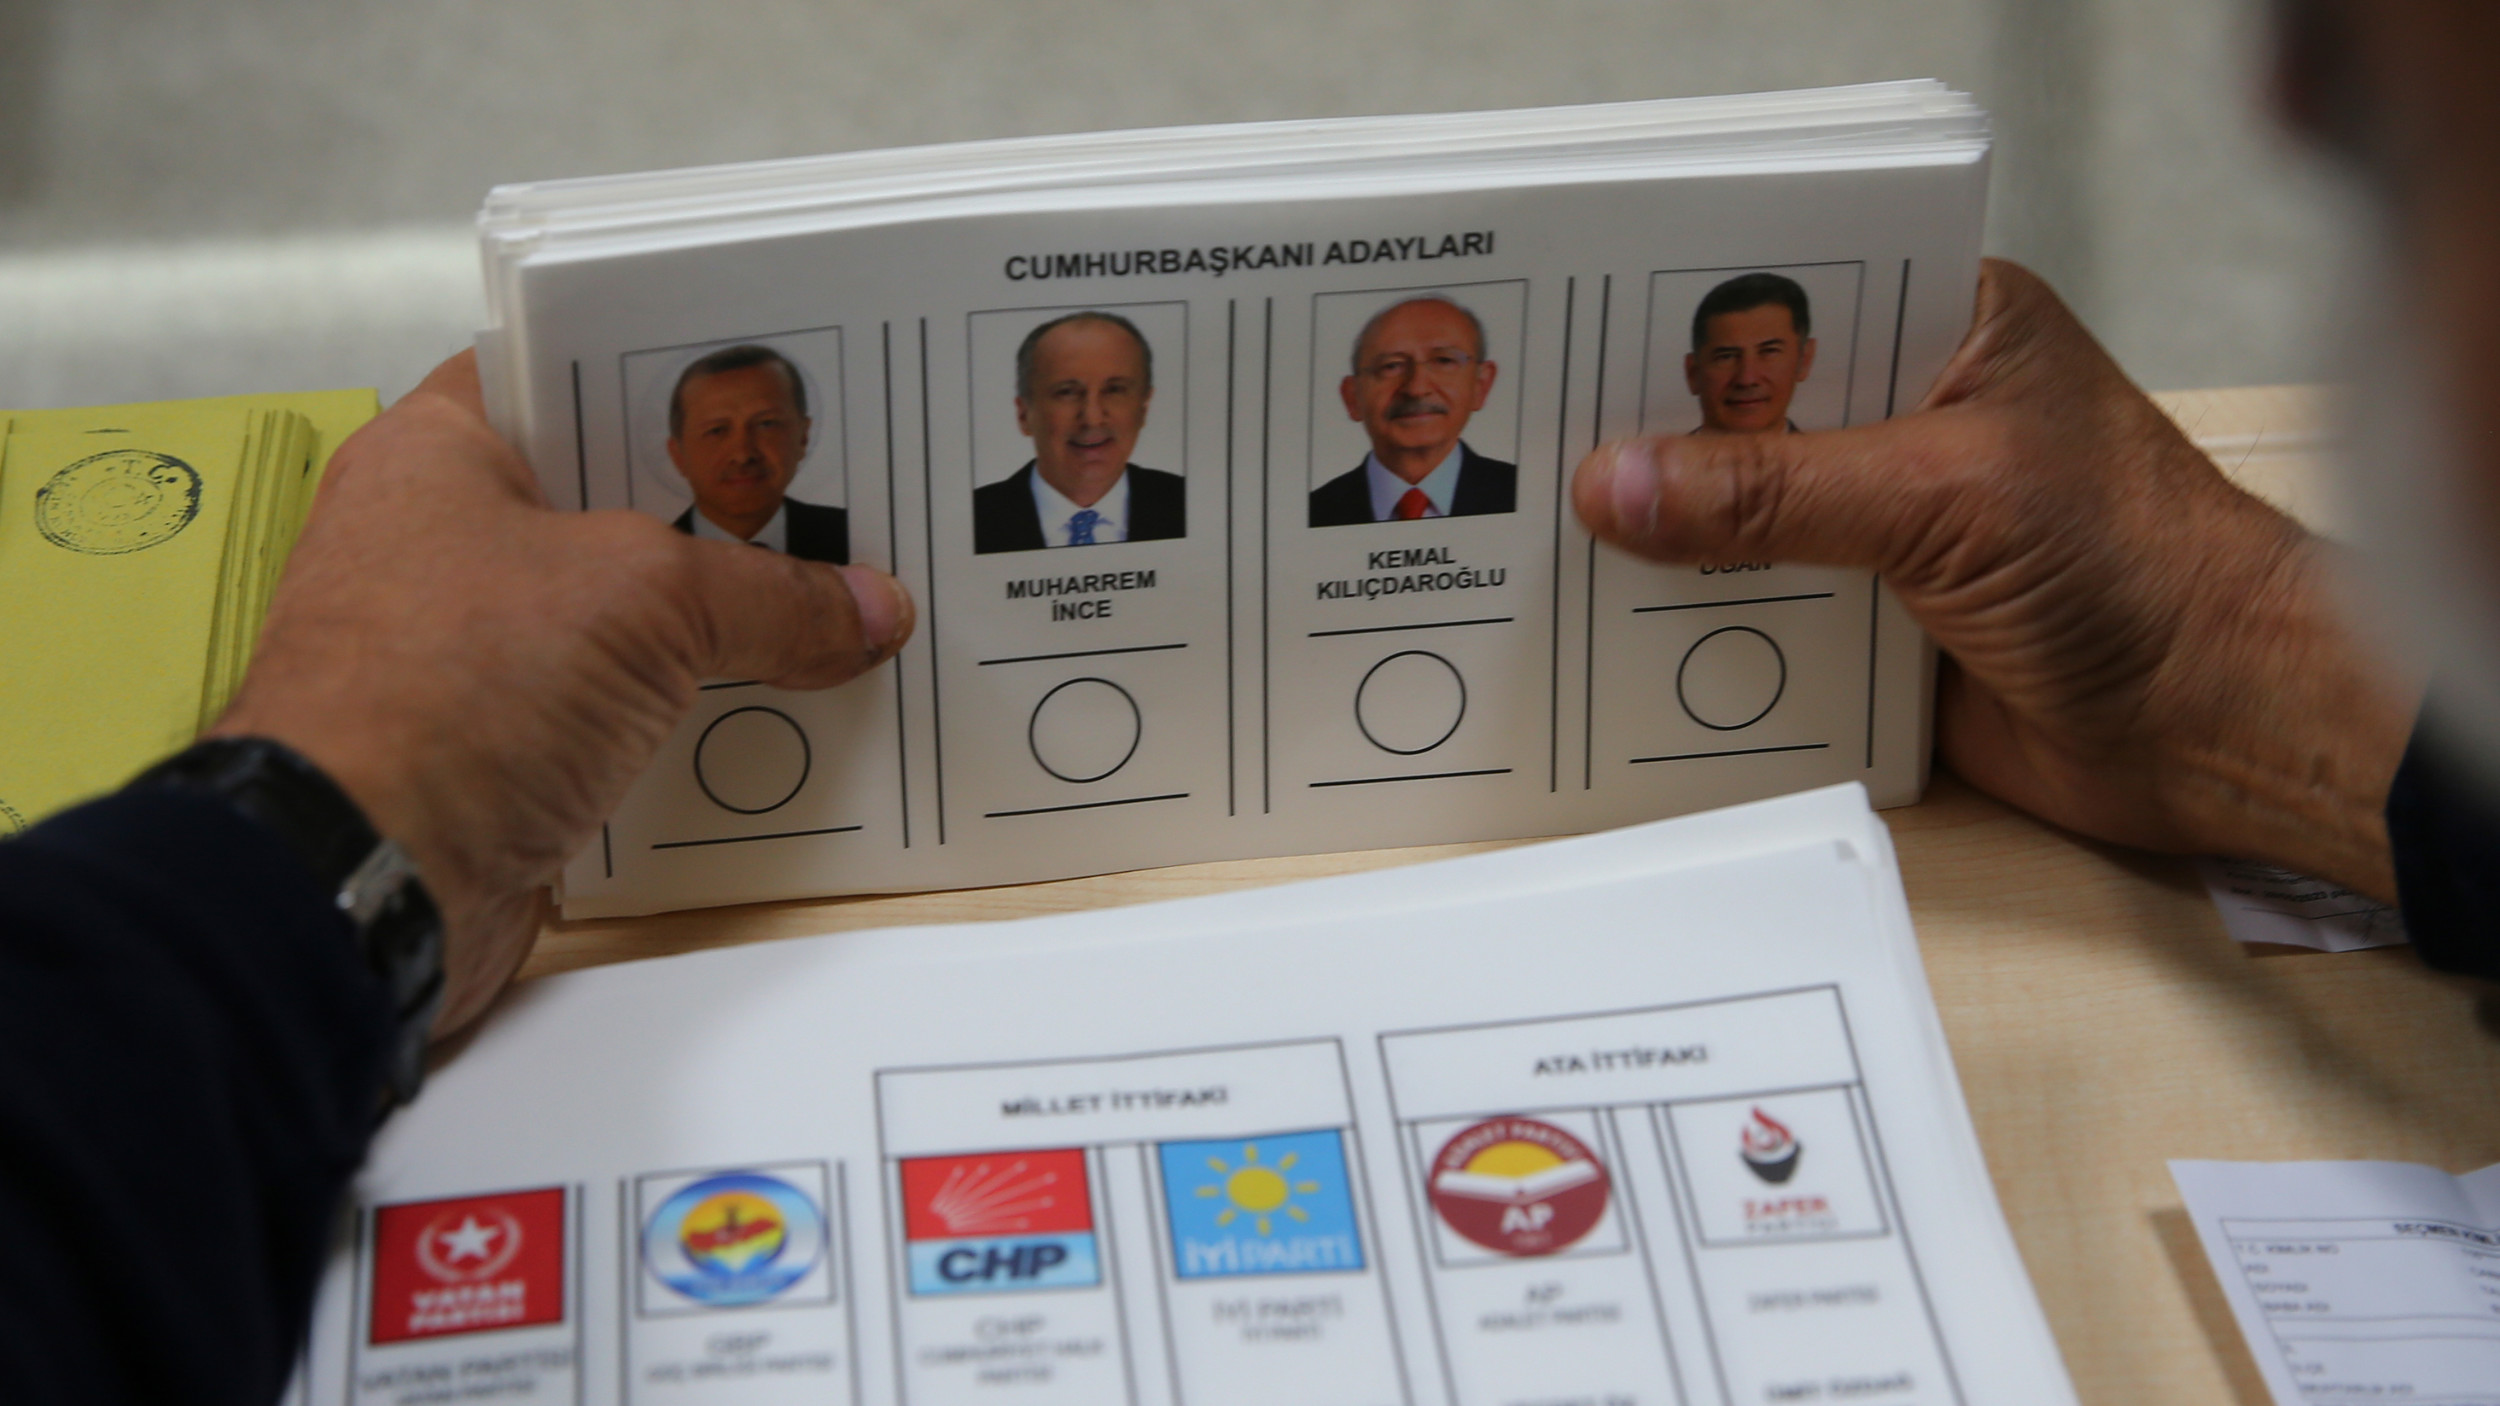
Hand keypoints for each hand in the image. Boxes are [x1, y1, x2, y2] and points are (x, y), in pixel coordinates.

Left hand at [212, 351, 914, 1033]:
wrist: (358, 884)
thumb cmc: (462, 688)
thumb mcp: (645, 601)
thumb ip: (770, 595)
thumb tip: (871, 609)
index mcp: (440, 453)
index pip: (572, 377)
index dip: (677, 384)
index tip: (782, 399)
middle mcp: (443, 541)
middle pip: (614, 505)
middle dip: (729, 520)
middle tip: (848, 509)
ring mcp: (468, 656)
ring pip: (624, 620)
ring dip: (721, 632)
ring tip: (841, 614)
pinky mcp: (497, 756)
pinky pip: (619, 716)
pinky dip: (691, 721)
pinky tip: (786, 716)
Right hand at [1571, 259, 2416, 898]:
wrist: (2217, 729)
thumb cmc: (2144, 569)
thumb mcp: (1945, 496)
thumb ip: (1776, 491)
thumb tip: (1618, 484)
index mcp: (1948, 327)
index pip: (1791, 294)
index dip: (1685, 314)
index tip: (1575, 334)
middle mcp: (1907, 417)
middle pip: (1743, 414)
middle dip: (1651, 439)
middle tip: (1536, 447)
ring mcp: (1884, 525)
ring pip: (1737, 521)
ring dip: (1663, 545)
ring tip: (1541, 542)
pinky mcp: (1868, 625)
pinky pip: (1753, 616)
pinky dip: (1693, 629)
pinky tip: (1607, 633)